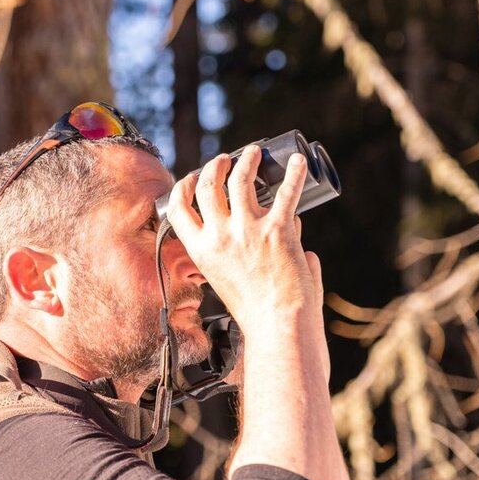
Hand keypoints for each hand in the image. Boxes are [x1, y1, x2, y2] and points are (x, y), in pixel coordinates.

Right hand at [166, 146, 329, 380]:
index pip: (179, 208)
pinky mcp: (278, 229)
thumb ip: (238, 256)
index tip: (193, 177)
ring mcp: (248, 230)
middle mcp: (219, 236)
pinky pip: (287, 192)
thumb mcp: (227, 281)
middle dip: (215, 165)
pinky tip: (299, 162)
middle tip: (226, 159)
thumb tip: (278, 236)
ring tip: (254, 153)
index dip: (183, 187)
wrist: (278, 325)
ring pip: (241, 179)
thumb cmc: (256, 311)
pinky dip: (295, 173)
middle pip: (208, 185)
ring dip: (247, 160)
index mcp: (200, 250)